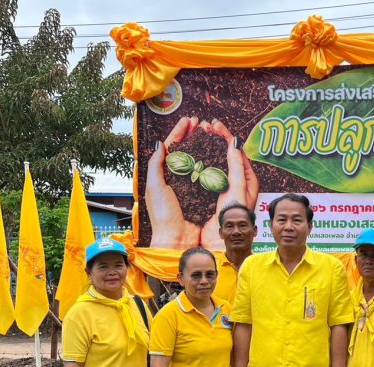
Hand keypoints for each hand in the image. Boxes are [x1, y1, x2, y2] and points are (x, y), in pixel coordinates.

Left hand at [146, 116, 201, 248]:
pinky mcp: (205, 194)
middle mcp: (179, 178)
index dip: (179, 133)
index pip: (171, 148)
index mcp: (164, 175)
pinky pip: (210, 173)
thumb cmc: (163, 215)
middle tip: (201, 122)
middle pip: (187, 150)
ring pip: (199, 159)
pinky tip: (218, 151)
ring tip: (209, 132)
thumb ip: (156, 165)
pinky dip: (214, 161)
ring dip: (204, 144)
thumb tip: (160, 144)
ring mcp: (193, 185)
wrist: (177, 239)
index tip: (188, 120)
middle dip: (193, 135)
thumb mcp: (154, 186)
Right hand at [200, 119, 260, 249]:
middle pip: (228, 154)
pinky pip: (209, 172)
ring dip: (209, 146)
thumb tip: (234, 143)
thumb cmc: (233, 216)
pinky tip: (194, 153)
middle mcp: (238, 181)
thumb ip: (237, 166)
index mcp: (248, 179)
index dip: (226, 136)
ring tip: (200, 133)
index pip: (238, 151)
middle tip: (206, 125)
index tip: (215, 125)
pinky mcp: (214, 193)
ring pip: (218, 161)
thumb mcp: (237, 189)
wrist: (224, 238)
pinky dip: (202, 160)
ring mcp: (226, 187)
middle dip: (217, 138)